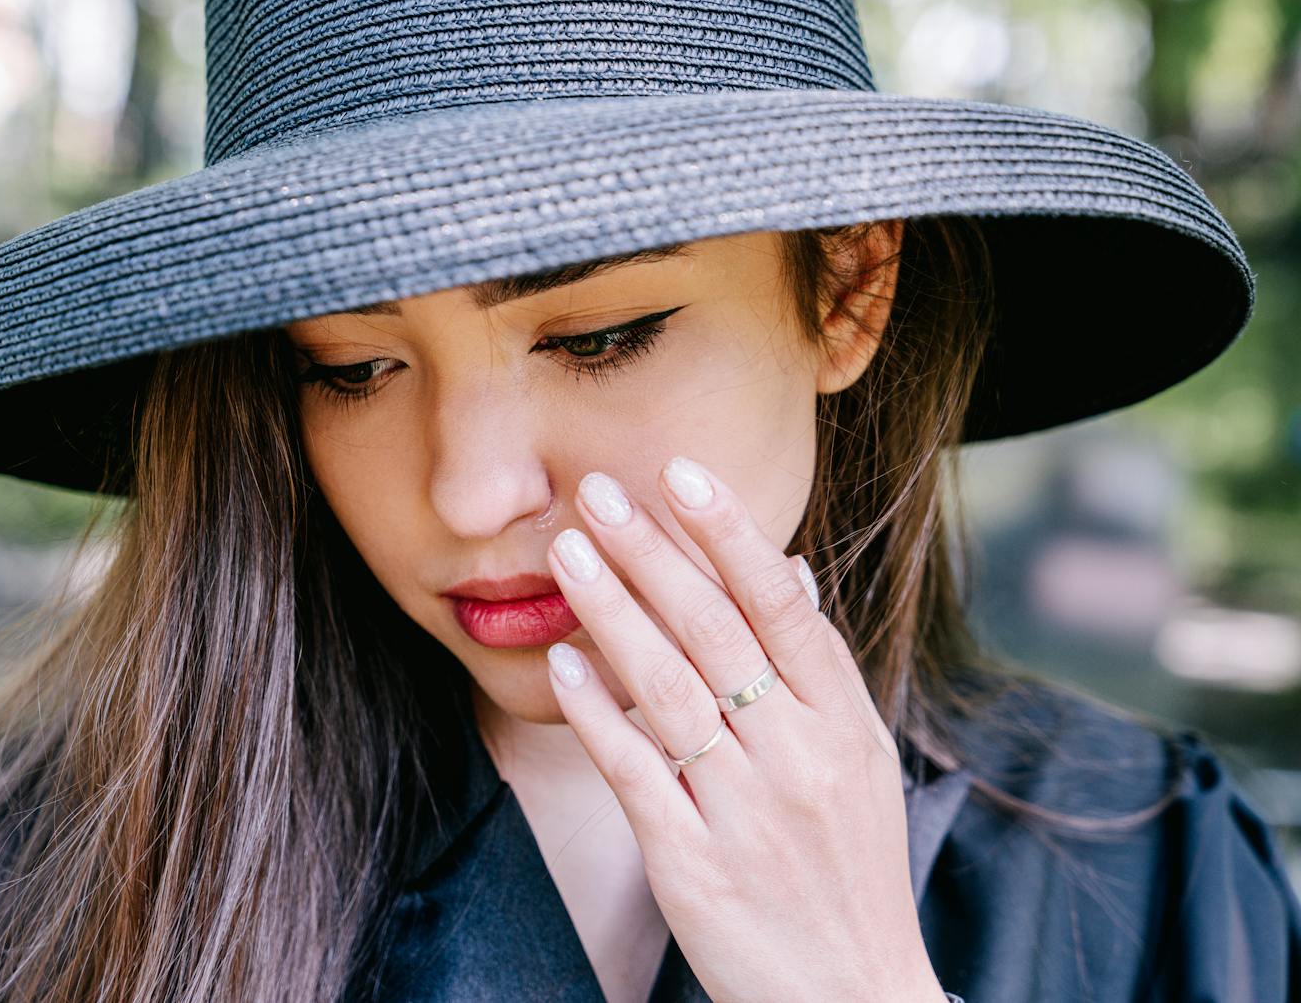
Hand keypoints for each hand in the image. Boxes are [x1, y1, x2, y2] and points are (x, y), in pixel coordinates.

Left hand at [542, 455, 943, 1002]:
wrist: (853, 998)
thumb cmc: (849, 870)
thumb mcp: (861, 763)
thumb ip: (819, 669)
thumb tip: (786, 571)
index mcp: (846, 726)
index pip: (782, 608)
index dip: (729, 535)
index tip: (682, 473)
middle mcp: (800, 759)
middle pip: (715, 633)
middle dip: (652, 553)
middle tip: (598, 488)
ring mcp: (745, 813)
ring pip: (669, 690)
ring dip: (612, 613)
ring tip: (569, 551)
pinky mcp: (692, 866)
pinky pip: (634, 772)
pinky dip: (596, 713)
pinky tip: (562, 663)